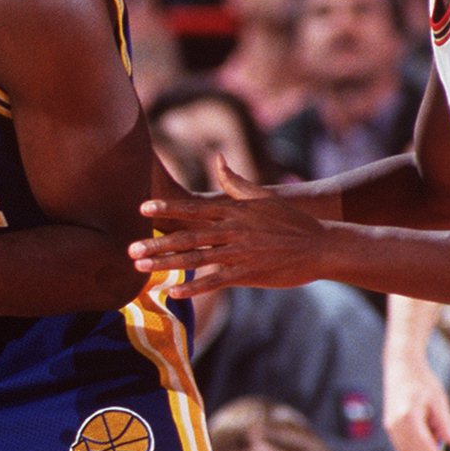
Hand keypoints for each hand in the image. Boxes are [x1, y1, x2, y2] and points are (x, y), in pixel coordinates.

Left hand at [130, 157, 333, 294]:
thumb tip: (217, 159)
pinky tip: (172, 292)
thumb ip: (235, 181)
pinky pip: (215, 281)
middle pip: (187, 236)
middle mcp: (232, 230)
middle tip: (129, 249)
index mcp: (234, 211)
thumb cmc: (290, 221)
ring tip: (140, 268)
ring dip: (166, 264)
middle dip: (156, 243)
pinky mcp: (247, 274)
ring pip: (195, 259)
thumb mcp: (263, 197)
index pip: (194, 209)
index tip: (142, 209)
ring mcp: (239, 253)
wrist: (320, 246)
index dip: (167, 208)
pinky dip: (193, 287)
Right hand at [383, 352, 449, 450]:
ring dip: (422, 448)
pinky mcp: (388, 426)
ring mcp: (389, 425)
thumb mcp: (439, 399)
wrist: (401, 367)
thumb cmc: (421, 381)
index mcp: (408, 415)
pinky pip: (402, 445)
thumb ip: (445, 423)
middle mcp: (395, 423)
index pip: (424, 444)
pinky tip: (423, 427)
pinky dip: (415, 444)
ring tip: (431, 425)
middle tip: (441, 431)